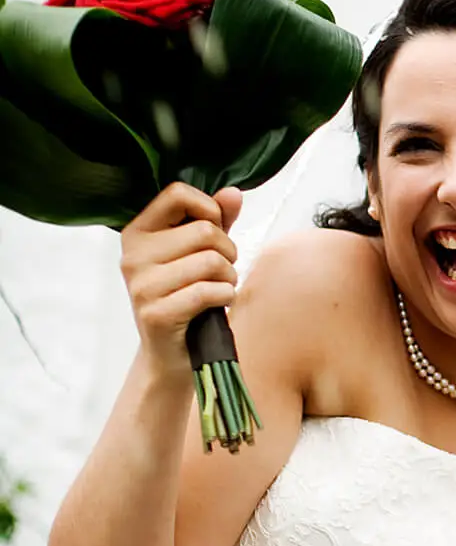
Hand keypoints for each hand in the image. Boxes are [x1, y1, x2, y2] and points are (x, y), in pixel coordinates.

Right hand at [120, 182, 242, 372]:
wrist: (172, 353)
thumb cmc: (187, 296)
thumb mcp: (200, 252)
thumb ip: (215, 220)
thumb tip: (233, 193)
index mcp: (137, 232)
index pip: (177, 194)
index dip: (208, 208)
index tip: (215, 230)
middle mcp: (132, 256)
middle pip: (204, 231)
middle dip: (228, 251)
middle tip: (222, 270)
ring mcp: (141, 286)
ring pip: (211, 261)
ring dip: (229, 277)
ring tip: (220, 287)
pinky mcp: (156, 313)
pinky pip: (209, 291)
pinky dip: (226, 296)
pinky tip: (218, 304)